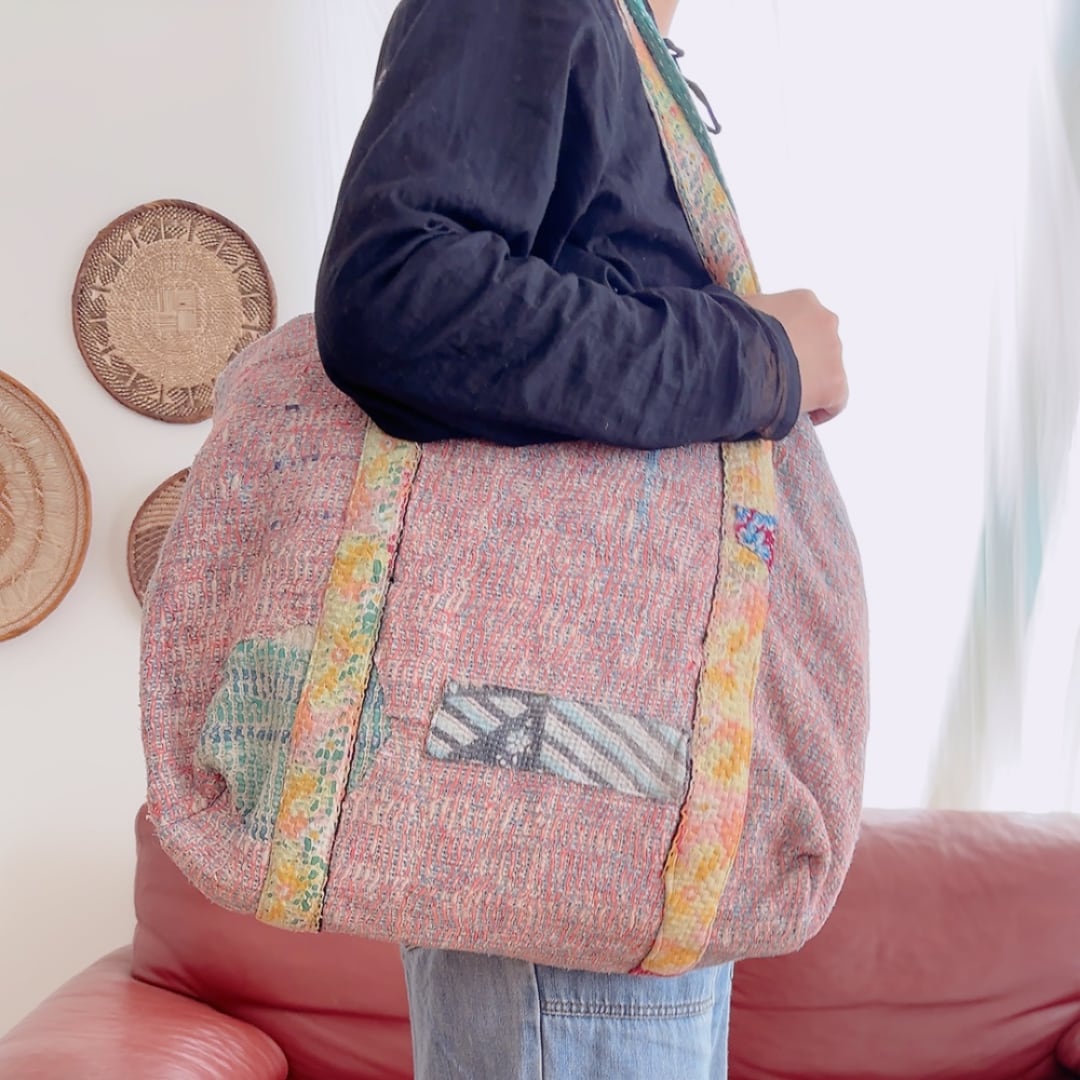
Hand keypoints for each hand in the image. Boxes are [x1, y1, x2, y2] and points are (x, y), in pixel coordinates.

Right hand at [743, 289, 847, 424]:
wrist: (742, 358)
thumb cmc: (733, 332)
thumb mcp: (738, 309)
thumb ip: (748, 313)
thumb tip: (736, 322)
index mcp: (803, 301)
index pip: (802, 320)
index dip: (788, 341)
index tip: (773, 355)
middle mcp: (825, 321)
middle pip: (818, 344)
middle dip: (801, 360)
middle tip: (777, 376)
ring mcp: (833, 353)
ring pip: (826, 371)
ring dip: (809, 382)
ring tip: (782, 397)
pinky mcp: (835, 384)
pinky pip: (835, 402)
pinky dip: (821, 410)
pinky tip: (800, 416)